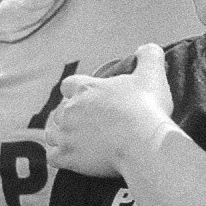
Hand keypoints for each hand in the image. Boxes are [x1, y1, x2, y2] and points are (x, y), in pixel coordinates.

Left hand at [36, 58, 177, 178]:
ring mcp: (66, 135)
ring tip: (77, 141)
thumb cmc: (147, 108)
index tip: (88, 98)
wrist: (143, 142)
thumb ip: (149, 57)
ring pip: (52, 134)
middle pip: (60, 111)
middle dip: (71, 117)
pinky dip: (61, 158)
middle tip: (88, 125)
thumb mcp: (152, 75)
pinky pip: (53, 158)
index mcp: (85, 89)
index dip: (76, 91)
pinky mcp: (68, 157)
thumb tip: (149, 47)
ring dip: (62, 137)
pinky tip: (71, 159)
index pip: (69, 84)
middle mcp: (70, 110)